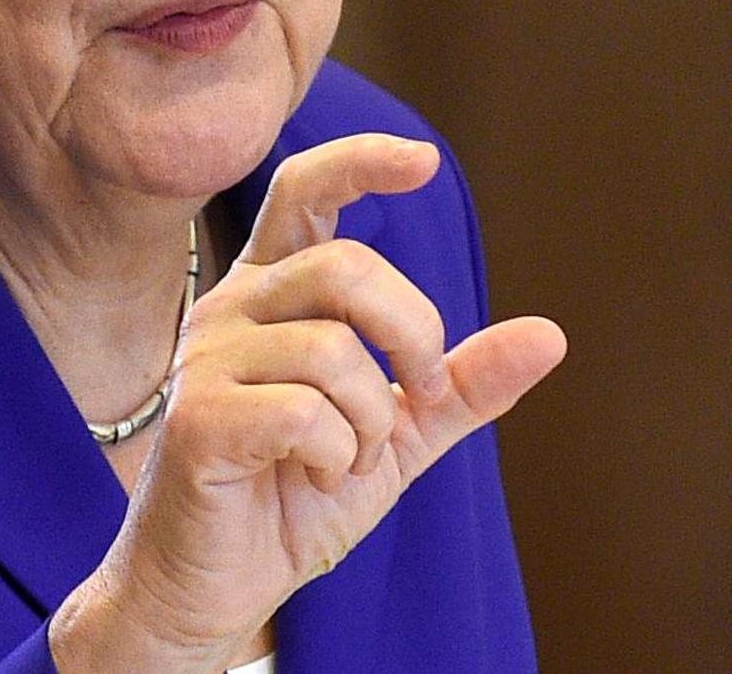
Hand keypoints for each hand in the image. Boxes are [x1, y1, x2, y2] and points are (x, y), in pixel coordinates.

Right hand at [50, 134, 566, 671]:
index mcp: (271, 296)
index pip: (302, 193)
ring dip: (371, 424)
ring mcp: (205, 361)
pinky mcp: (197, 418)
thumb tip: (550, 333)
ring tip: (343, 460)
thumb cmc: (293, 496)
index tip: (423, 163)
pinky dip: (337, 457)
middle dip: (413, 337)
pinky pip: (305, 413)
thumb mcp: (395, 433)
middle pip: (346, 270)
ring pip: (333, 354)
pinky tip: (310, 476)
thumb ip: (458, 384)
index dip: (360, 163)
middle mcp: (230, 310)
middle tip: (419, 396)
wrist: (217, 583)